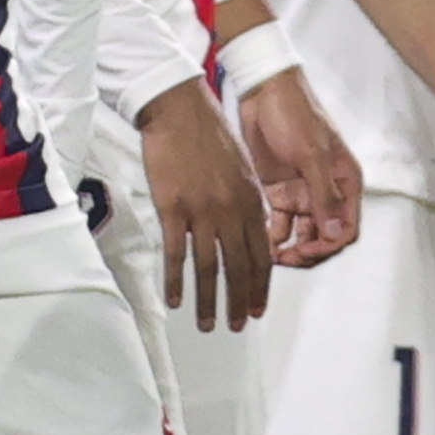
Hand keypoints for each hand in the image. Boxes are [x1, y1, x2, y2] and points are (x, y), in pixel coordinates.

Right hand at [138, 80, 273, 329]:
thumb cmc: (209, 134)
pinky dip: (176, 280)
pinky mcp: (172, 207)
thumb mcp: (242, 168)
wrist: (179, 109)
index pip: (262, 254)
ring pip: (209, 267)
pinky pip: (175, 253)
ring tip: (207, 323)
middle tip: (237, 325)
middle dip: (239, 302)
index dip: (260, 286)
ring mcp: (202, 210)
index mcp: (252, 200)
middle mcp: (231, 209)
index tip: (258, 308)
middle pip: (239, 267)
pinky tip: (176, 299)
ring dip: (208, 300)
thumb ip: (248, 203)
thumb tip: (253, 234)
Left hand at [238, 67, 362, 266]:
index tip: (305, 250)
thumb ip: (323, 195)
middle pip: (323, 238)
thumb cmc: (295, 115)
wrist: (262, 91)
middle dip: (307, 252)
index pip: (346, 230)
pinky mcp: (278, 191)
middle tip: (284, 259)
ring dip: (289, 248)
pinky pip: (278, 223)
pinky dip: (272, 235)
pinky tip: (259, 240)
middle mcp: (326, 192)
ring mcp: (301, 193)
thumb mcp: (312, 155)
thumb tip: (334, 235)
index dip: (328, 246)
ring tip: (270, 255)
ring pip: (301, 235)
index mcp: (345, 183)